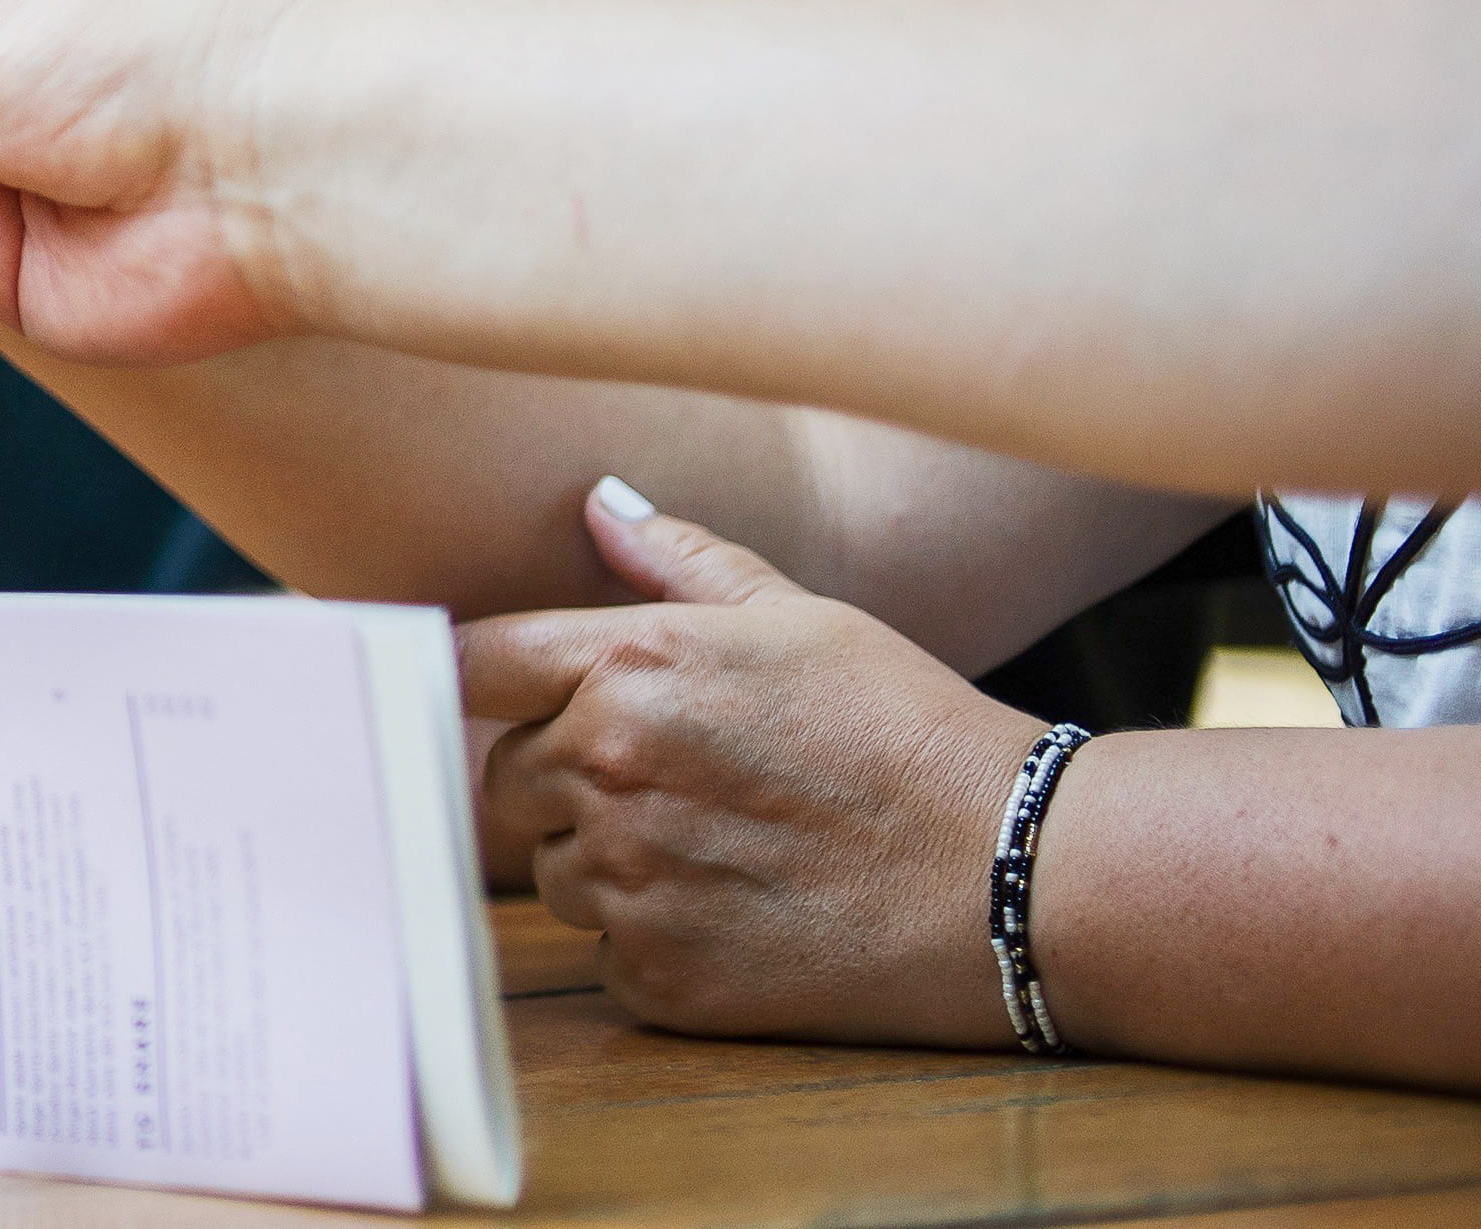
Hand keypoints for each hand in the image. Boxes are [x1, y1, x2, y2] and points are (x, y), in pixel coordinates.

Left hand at [466, 485, 1043, 1044]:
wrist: (1015, 878)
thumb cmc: (908, 732)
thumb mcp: (802, 619)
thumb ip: (679, 560)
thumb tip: (595, 503)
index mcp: (628, 669)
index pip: (467, 665)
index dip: (465, 679)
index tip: (472, 694)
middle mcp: (606, 770)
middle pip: (504, 777)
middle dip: (563, 777)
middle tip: (674, 781)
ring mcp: (631, 882)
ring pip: (554, 871)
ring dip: (607, 862)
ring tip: (725, 847)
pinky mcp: (662, 977)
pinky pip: (609, 951)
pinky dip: (657, 938)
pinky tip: (745, 913)